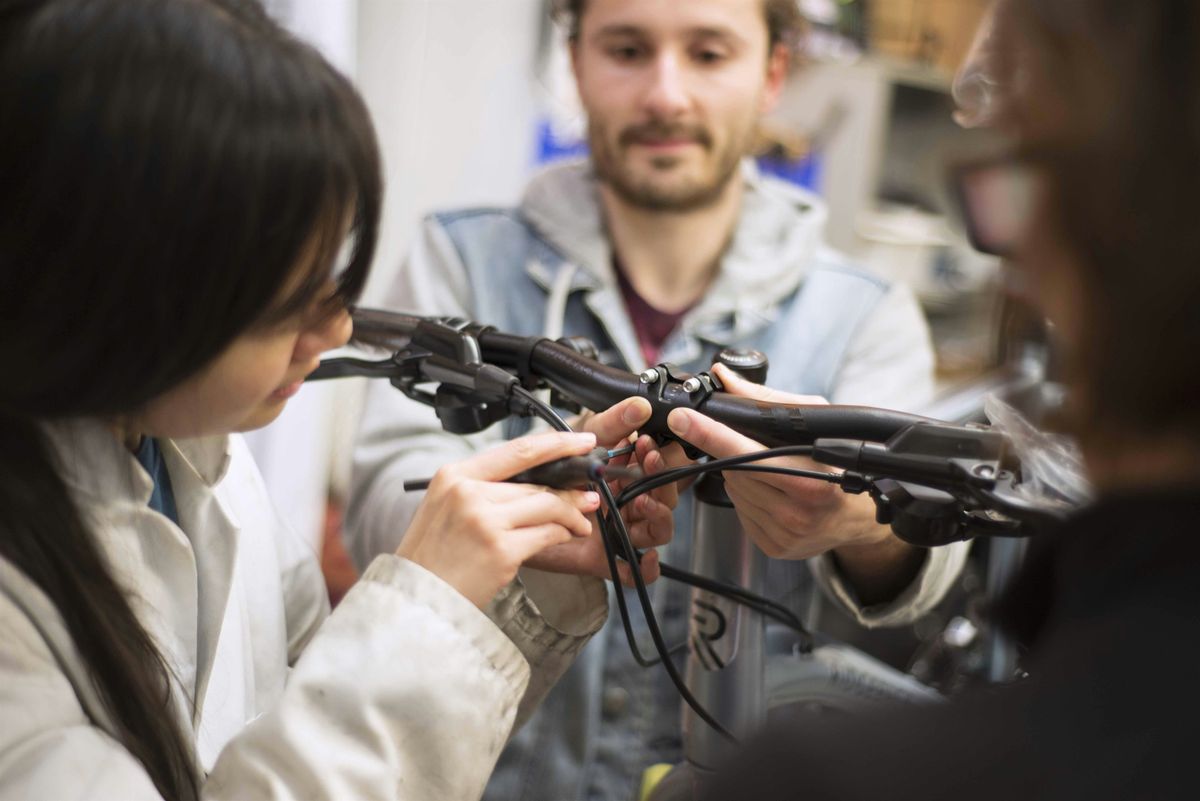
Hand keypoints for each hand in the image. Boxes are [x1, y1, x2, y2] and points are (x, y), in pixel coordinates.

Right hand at [399, 431, 601, 607]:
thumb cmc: (433, 557)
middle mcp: (468, 492)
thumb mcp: (446, 507)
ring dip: (572, 514)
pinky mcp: (501, 550)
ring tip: (582, 523)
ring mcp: (485, 520)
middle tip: (588, 497)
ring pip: (547, 506)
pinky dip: (562, 534)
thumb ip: (484, 489)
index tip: (580, 441)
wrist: (416, 599)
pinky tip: (565, 537)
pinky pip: (546, 534)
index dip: (556, 443)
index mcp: (454, 475)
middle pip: (536, 483)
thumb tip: (537, 483)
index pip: (516, 450)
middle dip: (569, 491)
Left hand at [525, 397, 688, 584]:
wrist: (512, 509)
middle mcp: (625, 504)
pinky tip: (645, 555)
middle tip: (649, 464)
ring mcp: (617, 532)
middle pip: (664, 499)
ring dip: (659, 516)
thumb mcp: (581, 443)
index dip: (660, 457)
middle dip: (662, 481)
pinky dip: (647, 567)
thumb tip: (640, 405)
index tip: (648, 444)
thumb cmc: (549, 474)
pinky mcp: (604, 558)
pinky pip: (635, 572)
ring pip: (657, 531)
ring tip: (644, 502)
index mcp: (625, 476)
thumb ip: (612, 423)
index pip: (658, 469)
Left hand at [667, 364, 920, 602]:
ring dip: (738, 474)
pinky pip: (739, 512)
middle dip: (733, 452)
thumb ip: (766, 400)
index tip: (682, 419)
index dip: (710, 434)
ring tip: (771, 471)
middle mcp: (796, 513)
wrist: (857, 515)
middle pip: (733, 471)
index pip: (745, 453)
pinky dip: (745, 496)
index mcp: (809, 480)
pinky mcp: (773, 547)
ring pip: (733, 491)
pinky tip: (769, 492)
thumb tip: (724, 377)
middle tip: (756, 446)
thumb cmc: (836, 461)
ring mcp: (783, 534)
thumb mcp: (814, 420)